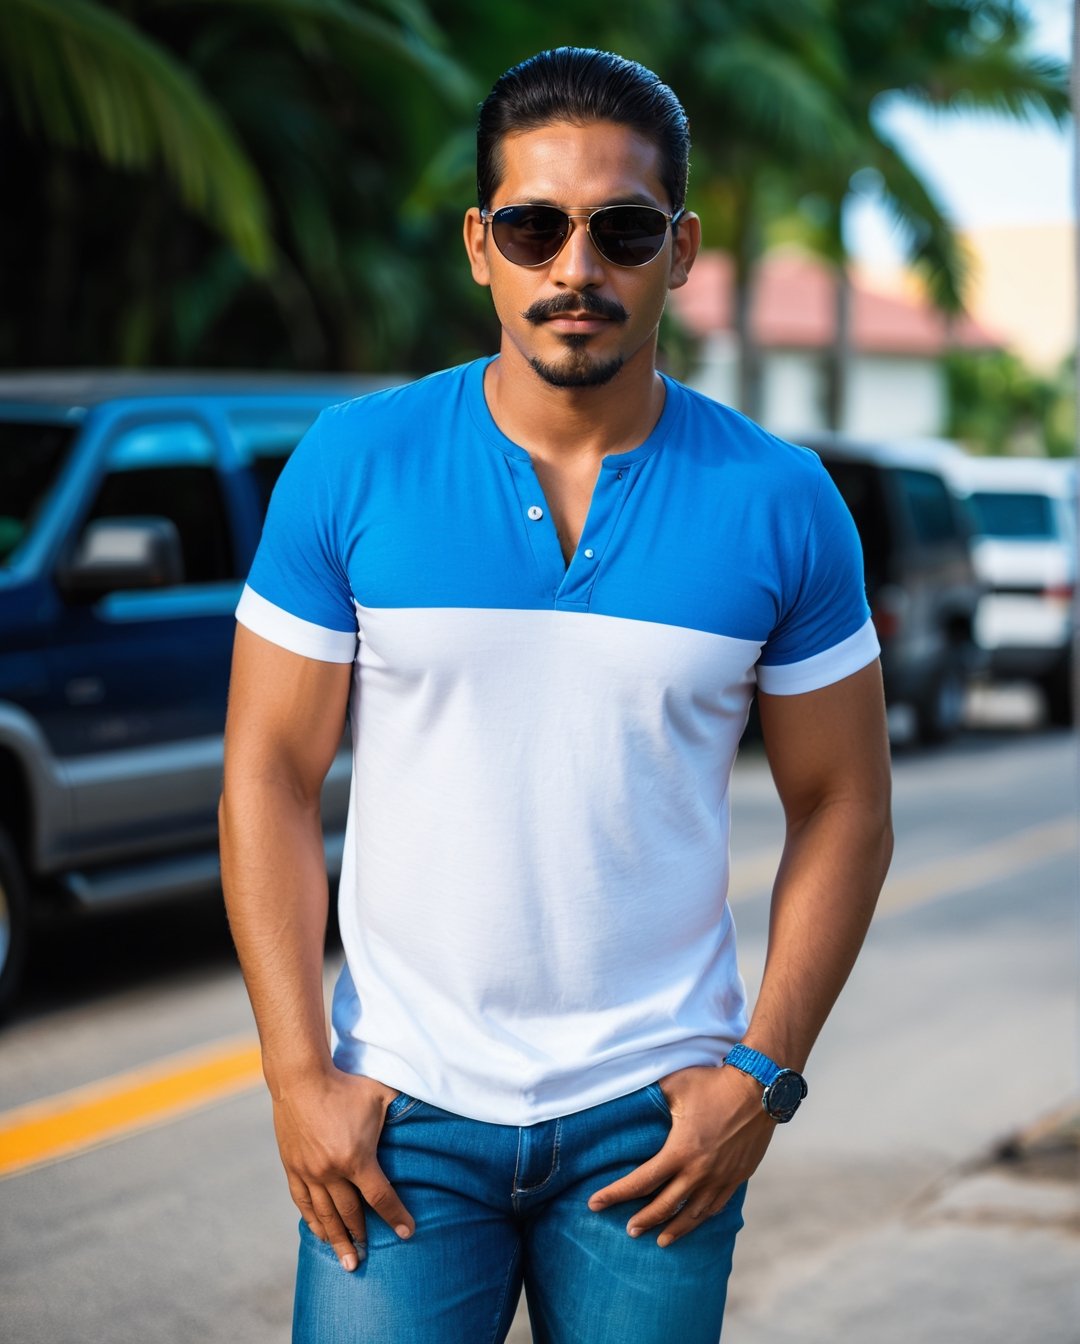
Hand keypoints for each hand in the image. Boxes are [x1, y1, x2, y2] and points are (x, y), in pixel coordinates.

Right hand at [271, 1067, 414, 1270]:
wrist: (301, 1078)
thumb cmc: (346, 1084)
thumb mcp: (380, 1094)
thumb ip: (402, 1108)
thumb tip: (430, 1103)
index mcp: (356, 1158)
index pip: (380, 1197)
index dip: (396, 1216)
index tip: (407, 1232)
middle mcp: (331, 1171)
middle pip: (351, 1214)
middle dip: (362, 1237)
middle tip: (368, 1257)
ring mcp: (310, 1172)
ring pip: (325, 1215)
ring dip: (337, 1240)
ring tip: (347, 1261)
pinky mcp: (293, 1167)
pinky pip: (303, 1202)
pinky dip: (313, 1221)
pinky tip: (320, 1234)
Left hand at [587, 1065, 774, 1246]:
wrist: (759, 1089)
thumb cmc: (713, 1083)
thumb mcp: (675, 1085)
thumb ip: (650, 1096)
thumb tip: (624, 1092)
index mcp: (680, 1151)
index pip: (640, 1182)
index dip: (614, 1195)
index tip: (594, 1204)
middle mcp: (699, 1172)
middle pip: (664, 1206)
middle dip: (643, 1220)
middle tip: (628, 1231)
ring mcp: (720, 1178)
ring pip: (692, 1215)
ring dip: (674, 1229)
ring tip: (659, 1240)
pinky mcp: (737, 1177)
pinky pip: (716, 1207)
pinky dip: (701, 1219)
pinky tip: (693, 1222)